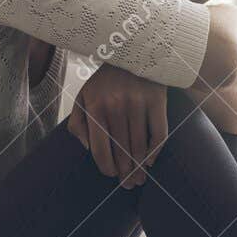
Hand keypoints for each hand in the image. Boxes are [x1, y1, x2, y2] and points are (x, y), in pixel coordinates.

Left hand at [68, 66, 167, 187]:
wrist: (133, 52)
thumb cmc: (105, 81)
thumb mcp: (84, 96)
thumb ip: (78, 123)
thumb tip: (88, 149)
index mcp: (95, 107)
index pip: (100, 148)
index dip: (106, 167)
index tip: (111, 175)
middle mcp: (116, 106)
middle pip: (121, 151)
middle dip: (125, 172)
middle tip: (128, 185)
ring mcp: (138, 104)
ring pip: (139, 146)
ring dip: (139, 167)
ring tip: (139, 179)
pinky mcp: (157, 102)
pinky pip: (158, 134)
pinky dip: (155, 151)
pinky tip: (150, 161)